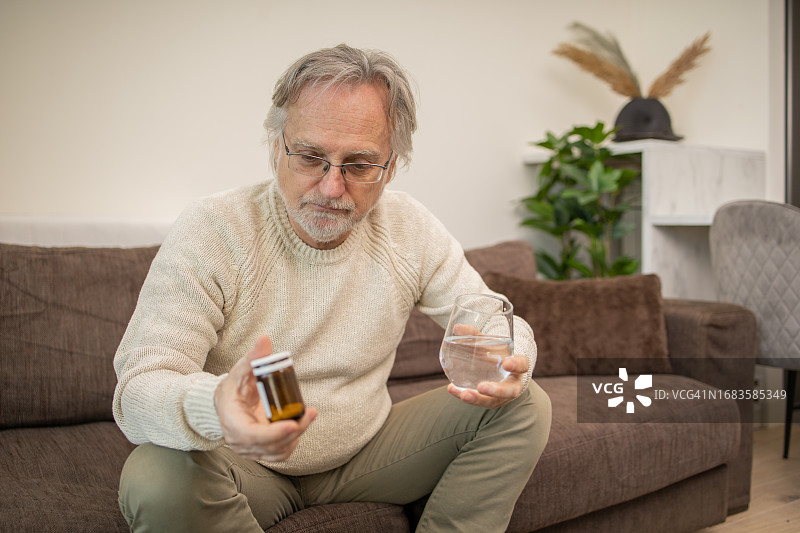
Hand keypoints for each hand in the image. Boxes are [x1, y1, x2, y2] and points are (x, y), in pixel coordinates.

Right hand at [213, 335, 316, 461]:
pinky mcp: (259, 452)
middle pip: (270, 445)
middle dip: (294, 430)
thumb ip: (253, 357)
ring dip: (296, 436)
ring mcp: (249, 450)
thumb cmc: (234, 386)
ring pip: (277, 452)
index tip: (293, 425)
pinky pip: (279, 454)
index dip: (274, 434)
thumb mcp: (241, 370)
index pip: (252, 436)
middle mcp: (239, 441)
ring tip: (308, 417)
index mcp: (232, 423)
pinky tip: (299, 426)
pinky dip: (292, 442)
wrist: (225, 403)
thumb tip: (265, 340)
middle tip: (310, 413)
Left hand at [446, 324, 528, 408]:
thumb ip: (475, 334)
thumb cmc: (496, 353)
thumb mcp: (489, 342)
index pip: (522, 365)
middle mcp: (513, 383)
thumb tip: (457, 327)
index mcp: (518, 365)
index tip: (506, 364)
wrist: (500, 367)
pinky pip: (479, 401)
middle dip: (496, 390)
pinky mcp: (491, 401)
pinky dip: (465, 396)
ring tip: (464, 394)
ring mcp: (503, 395)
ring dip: (478, 399)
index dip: (516, 365)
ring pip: (493, 401)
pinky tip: (452, 390)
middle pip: (509, 390)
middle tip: (481, 387)